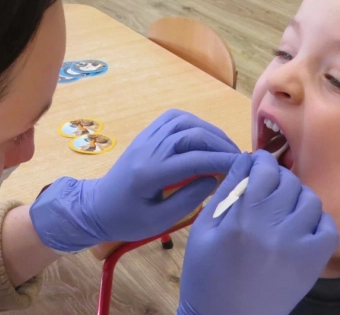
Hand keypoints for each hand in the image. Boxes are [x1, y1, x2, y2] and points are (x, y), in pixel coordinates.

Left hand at [30, 109, 239, 252]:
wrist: (97, 207)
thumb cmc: (128, 220)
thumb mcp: (159, 220)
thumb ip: (189, 199)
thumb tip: (215, 178)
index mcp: (149, 173)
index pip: (193, 159)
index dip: (221, 161)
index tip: (242, 167)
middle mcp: (148, 149)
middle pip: (191, 134)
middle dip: (220, 144)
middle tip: (238, 159)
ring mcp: (146, 137)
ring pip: (184, 121)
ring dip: (210, 131)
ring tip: (226, 149)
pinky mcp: (146, 134)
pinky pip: (173, 118)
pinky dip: (195, 123)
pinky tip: (206, 137)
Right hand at [177, 152, 338, 314]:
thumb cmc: (207, 274)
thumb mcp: (202, 230)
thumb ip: (224, 192)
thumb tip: (244, 160)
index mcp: (241, 219)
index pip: (262, 170)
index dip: (261, 160)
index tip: (257, 162)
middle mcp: (272, 228)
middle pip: (287, 181)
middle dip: (277, 176)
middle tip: (268, 186)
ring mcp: (297, 245)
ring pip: (310, 200)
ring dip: (297, 196)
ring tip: (284, 207)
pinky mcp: (313, 262)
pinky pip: (328, 227)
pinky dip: (317, 220)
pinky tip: (301, 225)